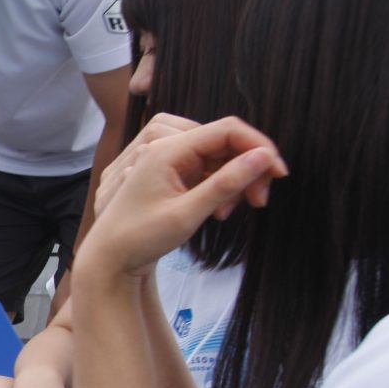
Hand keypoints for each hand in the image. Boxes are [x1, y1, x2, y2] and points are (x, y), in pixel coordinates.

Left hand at [81, 116, 284, 279]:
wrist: (109, 258)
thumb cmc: (140, 238)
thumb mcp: (188, 213)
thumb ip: (226, 183)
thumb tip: (264, 156)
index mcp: (167, 150)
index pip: (227, 130)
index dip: (258, 146)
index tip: (279, 173)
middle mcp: (167, 148)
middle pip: (225, 142)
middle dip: (248, 169)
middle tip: (259, 201)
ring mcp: (169, 160)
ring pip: (219, 158)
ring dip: (234, 182)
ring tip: (227, 214)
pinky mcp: (172, 173)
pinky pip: (207, 170)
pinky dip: (220, 187)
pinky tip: (217, 212)